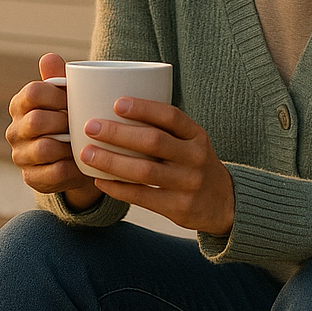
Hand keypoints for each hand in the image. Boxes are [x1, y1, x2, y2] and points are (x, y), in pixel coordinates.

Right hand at [5, 54, 102, 210]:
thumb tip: (50, 57)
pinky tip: (81, 161)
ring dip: (69, 145)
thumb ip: (58, 77)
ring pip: (45, 148)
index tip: (74, 99)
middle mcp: (14, 130)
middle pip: (37, 120)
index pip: (33, 92)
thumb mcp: (66, 97)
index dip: (57, 94)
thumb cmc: (70, 118)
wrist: (75, 158)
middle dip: (64, 121)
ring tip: (83, 142)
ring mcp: (20, 155)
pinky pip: (54, 172)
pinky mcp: (31, 178)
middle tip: (83, 123)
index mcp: (20, 104)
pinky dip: (72, 167)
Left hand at [80, 99, 235, 236]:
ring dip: (112, 161)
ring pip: (145, 171)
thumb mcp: (190, 141)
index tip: (116, 103)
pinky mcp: (179, 208)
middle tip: (90, 126)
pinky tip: (100, 180)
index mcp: (196, 134)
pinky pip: (144, 196)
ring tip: (87, 154)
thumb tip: (116, 106)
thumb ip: (163, 128)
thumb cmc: (193, 163)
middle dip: (118, 133)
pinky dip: (119, 188)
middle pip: (154, 141)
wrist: (224, 203)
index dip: (144, 108)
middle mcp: (195, 157)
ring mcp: (189, 183)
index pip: (171, 116)